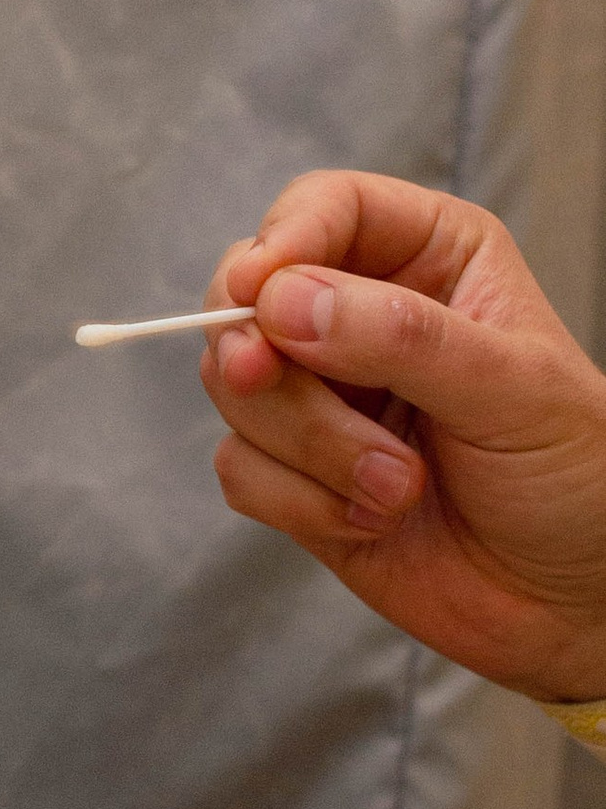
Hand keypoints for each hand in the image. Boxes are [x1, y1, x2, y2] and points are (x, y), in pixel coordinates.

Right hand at [199, 171, 605, 699]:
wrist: (575, 602)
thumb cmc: (578, 478)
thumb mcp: (512, 391)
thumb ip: (401, 337)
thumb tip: (281, 301)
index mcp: (429, 258)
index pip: (324, 207)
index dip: (281, 240)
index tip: (258, 290)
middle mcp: (364, 314)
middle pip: (249, 294)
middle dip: (267, 356)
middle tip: (272, 379)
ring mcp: (324, 395)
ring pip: (236, 385)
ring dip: (310, 447)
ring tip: (399, 486)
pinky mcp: (296, 471)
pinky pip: (240, 467)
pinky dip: (300, 502)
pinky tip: (373, 519)